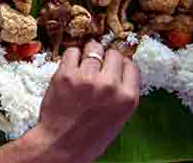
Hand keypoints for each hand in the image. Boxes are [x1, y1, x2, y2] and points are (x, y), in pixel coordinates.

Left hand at [30, 41, 139, 162]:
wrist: (61, 144)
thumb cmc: (89, 136)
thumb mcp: (118, 117)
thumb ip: (121, 94)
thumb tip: (118, 71)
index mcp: (127, 98)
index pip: (131, 66)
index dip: (121, 65)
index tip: (114, 66)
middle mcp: (110, 86)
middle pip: (114, 54)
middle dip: (106, 58)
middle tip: (97, 65)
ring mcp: (87, 78)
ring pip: (93, 48)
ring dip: (89, 54)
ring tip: (84, 63)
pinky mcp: (66, 75)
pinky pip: (72, 52)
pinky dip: (72, 56)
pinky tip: (71, 65)